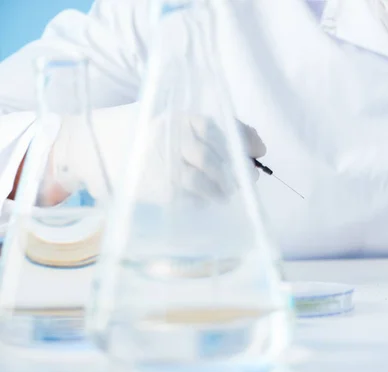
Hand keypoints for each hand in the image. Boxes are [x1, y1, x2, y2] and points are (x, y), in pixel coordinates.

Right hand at [47, 102, 264, 203]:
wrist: (92, 144)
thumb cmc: (147, 135)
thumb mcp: (177, 123)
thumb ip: (219, 132)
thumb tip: (259, 146)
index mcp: (177, 117)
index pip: (217, 128)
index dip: (243, 140)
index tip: (259, 151)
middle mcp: (167, 138)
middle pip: (212, 158)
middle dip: (236, 172)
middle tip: (246, 180)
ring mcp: (158, 164)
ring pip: (200, 181)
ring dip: (220, 190)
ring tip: (224, 193)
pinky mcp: (151, 188)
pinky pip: (185, 198)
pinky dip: (201, 202)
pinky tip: (204, 201)